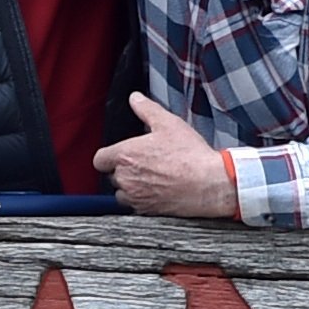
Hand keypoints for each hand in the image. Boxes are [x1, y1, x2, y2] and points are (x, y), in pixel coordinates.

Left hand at [93, 96, 238, 218]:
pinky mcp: (146, 210)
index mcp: (124, 155)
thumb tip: (135, 98)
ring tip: (152, 179)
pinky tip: (159, 191)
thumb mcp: (169, 124)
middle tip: (146, 164)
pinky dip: (143, 199)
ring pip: (122, 192)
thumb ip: (147, 109)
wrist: (208, 184)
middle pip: (112, 175)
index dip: (109, 157)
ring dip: (131, 187)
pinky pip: (136, 205)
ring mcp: (134, 196)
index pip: (100, 159)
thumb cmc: (189, 154)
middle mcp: (125, 177)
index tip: (122, 155)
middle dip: (124, 170)